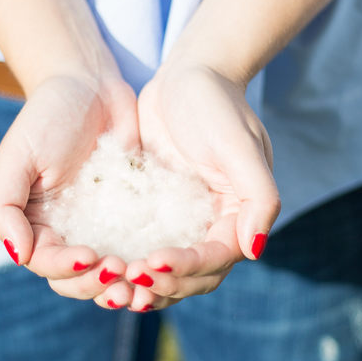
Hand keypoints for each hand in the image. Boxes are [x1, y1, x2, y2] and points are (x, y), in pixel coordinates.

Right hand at [0, 71, 141, 308]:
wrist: (92, 85)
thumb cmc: (47, 116)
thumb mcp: (16, 155)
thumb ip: (4, 206)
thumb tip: (17, 255)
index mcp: (35, 225)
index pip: (46, 264)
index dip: (66, 270)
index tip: (89, 256)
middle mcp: (67, 233)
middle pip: (78, 280)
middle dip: (97, 283)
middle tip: (121, 269)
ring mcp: (102, 227)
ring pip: (110, 273)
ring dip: (124, 282)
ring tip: (141, 274)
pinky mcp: (133, 216)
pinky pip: (141, 248)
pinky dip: (148, 260)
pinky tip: (162, 259)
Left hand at [123, 62, 280, 309]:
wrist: (187, 75)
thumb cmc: (216, 104)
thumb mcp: (240, 146)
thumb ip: (258, 198)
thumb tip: (255, 250)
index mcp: (238, 216)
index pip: (216, 259)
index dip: (187, 268)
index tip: (153, 262)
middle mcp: (214, 225)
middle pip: (194, 277)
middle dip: (164, 285)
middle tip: (128, 279)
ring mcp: (184, 222)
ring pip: (168, 271)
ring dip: (145, 285)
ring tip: (114, 285)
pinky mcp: (156, 213)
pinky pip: (143, 247)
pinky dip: (128, 262)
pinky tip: (103, 265)